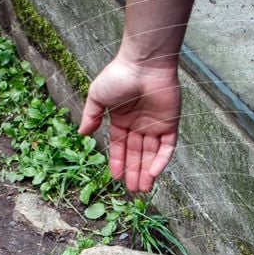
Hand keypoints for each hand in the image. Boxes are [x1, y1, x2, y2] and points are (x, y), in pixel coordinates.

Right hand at [78, 55, 180, 192]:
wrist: (144, 64)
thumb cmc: (119, 75)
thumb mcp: (98, 96)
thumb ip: (91, 116)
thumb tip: (82, 134)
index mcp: (122, 119)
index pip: (120, 146)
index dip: (118, 162)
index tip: (116, 178)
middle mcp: (139, 124)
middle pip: (137, 154)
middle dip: (134, 172)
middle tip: (133, 190)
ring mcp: (156, 125)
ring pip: (152, 154)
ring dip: (148, 172)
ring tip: (143, 189)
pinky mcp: (170, 124)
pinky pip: (167, 147)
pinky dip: (162, 160)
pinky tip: (154, 173)